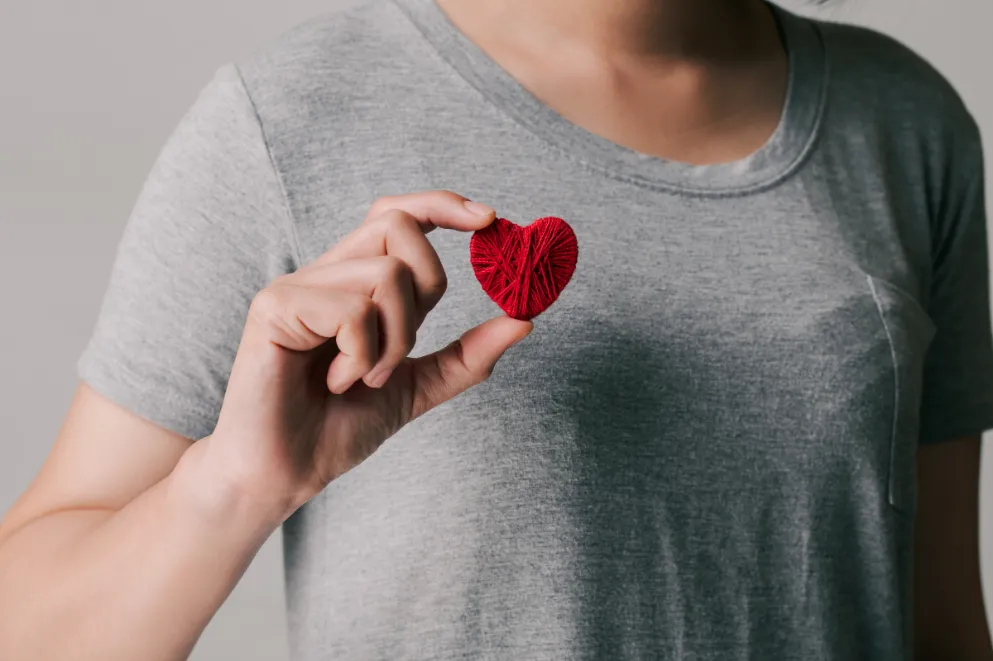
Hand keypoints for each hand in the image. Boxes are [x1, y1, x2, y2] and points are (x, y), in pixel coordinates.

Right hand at [202, 191, 532, 520]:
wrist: (284, 474)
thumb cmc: (338, 428)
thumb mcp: (418, 387)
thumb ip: (467, 355)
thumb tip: (524, 319)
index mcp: (354, 283)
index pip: (398, 214)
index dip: (443, 206)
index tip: (491, 220)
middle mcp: (325, 273)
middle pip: (399, 226)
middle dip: (426, 290)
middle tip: (402, 349)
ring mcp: (296, 286)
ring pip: (386, 274)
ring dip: (394, 341)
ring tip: (363, 379)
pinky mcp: (275, 306)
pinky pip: (353, 310)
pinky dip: (362, 357)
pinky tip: (335, 383)